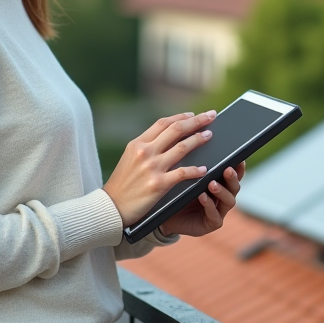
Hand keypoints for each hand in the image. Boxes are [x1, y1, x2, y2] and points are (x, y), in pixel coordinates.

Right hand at [103, 111, 216, 227]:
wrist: (111, 207)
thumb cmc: (122, 184)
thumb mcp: (129, 158)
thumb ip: (146, 147)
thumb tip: (169, 138)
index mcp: (138, 143)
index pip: (163, 123)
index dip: (181, 117)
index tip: (193, 114)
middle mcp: (145, 152)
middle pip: (176, 130)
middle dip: (196, 121)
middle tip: (211, 115)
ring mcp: (152, 167)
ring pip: (182, 147)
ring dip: (199, 139)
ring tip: (210, 136)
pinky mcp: (159, 184)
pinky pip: (183, 173)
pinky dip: (196, 170)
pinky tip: (205, 169)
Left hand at [158, 162, 244, 237]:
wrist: (163, 215)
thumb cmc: (175, 192)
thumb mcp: (185, 176)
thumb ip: (194, 164)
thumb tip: (196, 140)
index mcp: (219, 183)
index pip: (234, 173)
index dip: (238, 166)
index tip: (238, 158)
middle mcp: (222, 197)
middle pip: (235, 186)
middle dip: (232, 178)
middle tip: (227, 169)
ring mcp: (219, 211)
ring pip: (229, 201)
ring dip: (222, 191)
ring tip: (212, 184)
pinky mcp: (211, 224)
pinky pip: (215, 215)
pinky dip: (209, 205)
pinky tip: (202, 197)